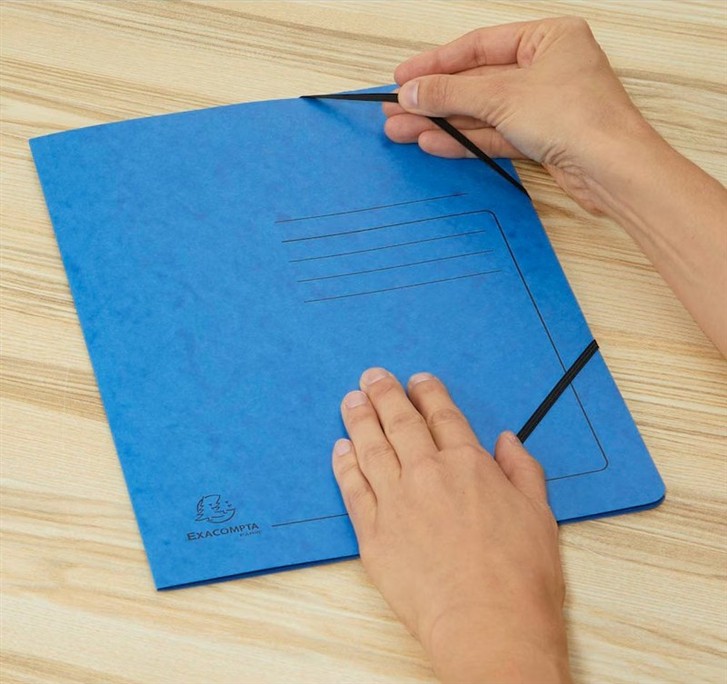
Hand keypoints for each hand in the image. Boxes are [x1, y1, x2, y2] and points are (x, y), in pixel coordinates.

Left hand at [332, 368, 570, 683]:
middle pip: (400, 422)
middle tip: (371, 376)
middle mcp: (427, 474)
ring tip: (350, 400)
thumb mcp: (540, 515)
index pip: (443, 416)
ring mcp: (396, 501)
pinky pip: (353, 489)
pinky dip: (344, 465)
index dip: (428, 393)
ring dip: (359, 420)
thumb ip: (522, 470)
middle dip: (384, 394)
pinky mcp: (373, 533)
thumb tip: (508, 440)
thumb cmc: (521, 576)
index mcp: (468, 465)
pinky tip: (339, 449)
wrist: (487, 624)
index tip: (416, 380)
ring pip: (371, 448)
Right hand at [384, 17, 651, 213]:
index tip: (404, 76)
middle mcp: (546, 68)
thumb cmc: (579, 119)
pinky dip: (464, 139)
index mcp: (547, 38)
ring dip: (442, 122)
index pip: (478, 46)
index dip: (436, 63)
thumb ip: (451, 93)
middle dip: (434, 99)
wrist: (612, 170)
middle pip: (476, 81)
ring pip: (481, 111)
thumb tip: (412, 92)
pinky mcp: (541, 138)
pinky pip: (493, 133)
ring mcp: (543, 105)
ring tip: (402, 130)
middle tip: (397, 109)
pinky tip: (433, 143)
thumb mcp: (501, 96)